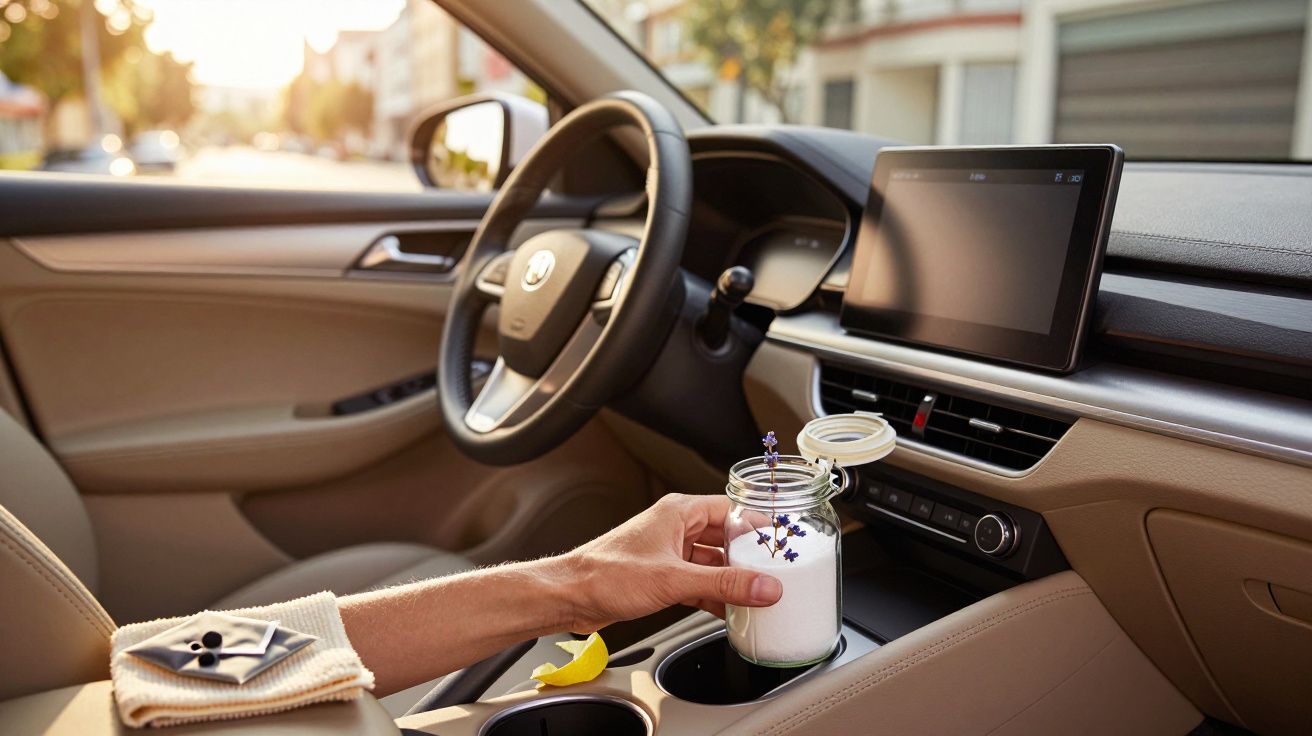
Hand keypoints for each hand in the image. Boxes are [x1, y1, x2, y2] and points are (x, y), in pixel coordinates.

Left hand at [561, 493, 782, 631]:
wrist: (571, 596)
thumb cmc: (607, 573)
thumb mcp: (675, 579)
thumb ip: (724, 584)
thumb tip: (764, 586)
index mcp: (679, 512)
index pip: (732, 511)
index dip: (758, 528)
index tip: (781, 546)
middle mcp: (675, 528)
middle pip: (725, 538)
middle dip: (748, 559)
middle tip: (775, 575)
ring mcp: (668, 553)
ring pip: (712, 563)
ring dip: (731, 580)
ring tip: (757, 596)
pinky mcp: (662, 576)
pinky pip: (698, 582)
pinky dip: (714, 595)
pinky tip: (730, 611)